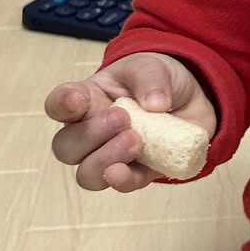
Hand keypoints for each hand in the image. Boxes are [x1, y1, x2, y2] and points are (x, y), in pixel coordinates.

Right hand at [44, 53, 215, 192]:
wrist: (190, 99)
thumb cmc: (158, 80)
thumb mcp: (153, 66)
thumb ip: (149, 78)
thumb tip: (155, 105)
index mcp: (87, 99)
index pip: (58, 104)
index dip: (61, 105)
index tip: (76, 101)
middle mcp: (91, 131)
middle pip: (66, 147)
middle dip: (89, 136)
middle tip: (122, 118)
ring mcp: (111, 155)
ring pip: (87, 174)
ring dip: (105, 161)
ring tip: (135, 141)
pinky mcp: (138, 171)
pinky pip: (123, 184)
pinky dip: (126, 180)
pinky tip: (133, 172)